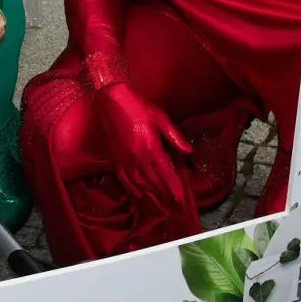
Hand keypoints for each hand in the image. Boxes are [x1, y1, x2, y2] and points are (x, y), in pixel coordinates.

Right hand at [97, 83, 191, 206]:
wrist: (112, 100)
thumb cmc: (139, 106)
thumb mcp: (161, 119)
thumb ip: (175, 137)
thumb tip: (188, 151)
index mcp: (151, 147)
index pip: (165, 173)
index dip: (173, 187)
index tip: (179, 197)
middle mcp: (137, 156)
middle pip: (152, 181)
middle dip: (164, 193)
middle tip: (173, 202)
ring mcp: (124, 158)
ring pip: (138, 182)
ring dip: (149, 192)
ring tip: (159, 199)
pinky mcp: (114, 156)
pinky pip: (122, 177)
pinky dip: (130, 188)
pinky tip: (138, 193)